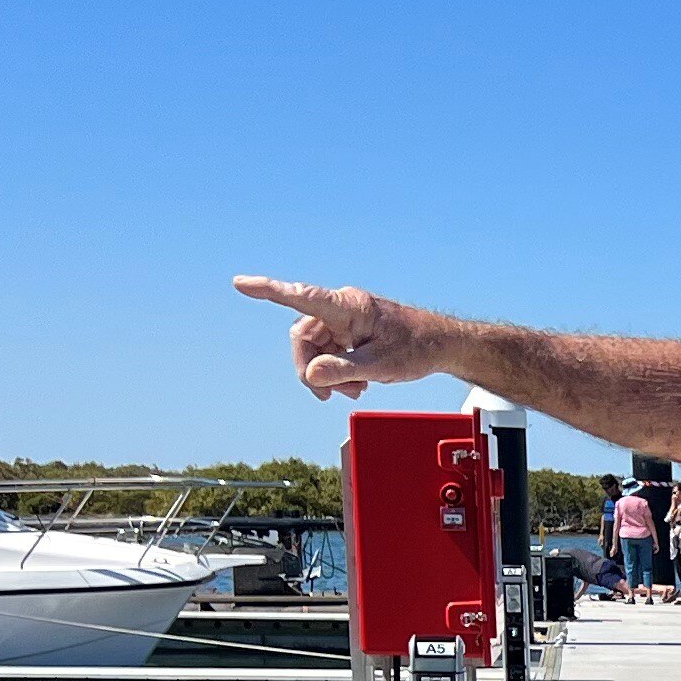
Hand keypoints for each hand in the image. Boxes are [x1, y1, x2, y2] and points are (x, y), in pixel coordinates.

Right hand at [232, 275, 461, 401]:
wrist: (440, 345)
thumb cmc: (416, 348)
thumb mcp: (380, 366)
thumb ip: (343, 370)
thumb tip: (311, 375)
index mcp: (348, 307)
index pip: (301, 297)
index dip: (268, 290)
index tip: (240, 284)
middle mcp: (342, 308)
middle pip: (303, 336)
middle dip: (310, 368)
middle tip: (327, 396)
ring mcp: (345, 319)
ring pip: (315, 347)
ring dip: (326, 373)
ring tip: (354, 392)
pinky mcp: (349, 330)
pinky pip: (329, 350)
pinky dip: (336, 370)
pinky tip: (355, 385)